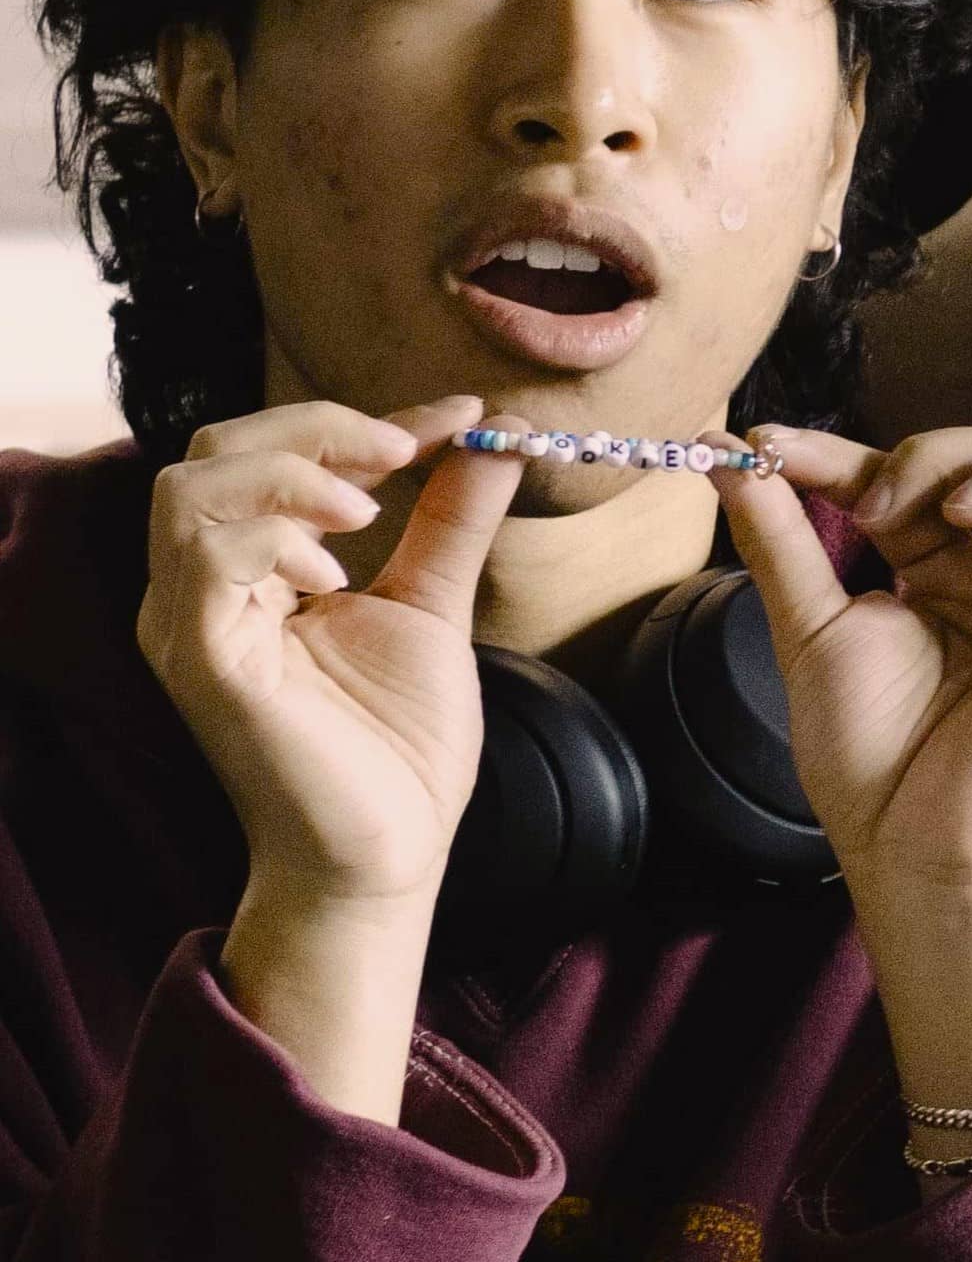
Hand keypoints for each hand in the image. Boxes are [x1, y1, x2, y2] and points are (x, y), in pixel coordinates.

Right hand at [135, 395, 515, 1116]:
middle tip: (403, 451)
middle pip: (211, 453)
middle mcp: (200, 591)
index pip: (271, 455)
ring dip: (288, 473)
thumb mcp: (431, 603)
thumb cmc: (398, 743)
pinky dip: (272, 536)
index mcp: (247, 572)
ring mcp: (192, 625)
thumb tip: (492, 435)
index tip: (460, 414)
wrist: (391, 847)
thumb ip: (450, 518)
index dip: (359, 421)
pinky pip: (202, 560)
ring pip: (189, 491)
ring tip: (368, 510)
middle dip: (313, 428)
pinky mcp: (205, 661)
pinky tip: (335, 572)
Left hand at [724, 426, 971, 1115]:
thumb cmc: (871, 754)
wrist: (916, 838)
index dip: (850, 450)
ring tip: (955, 515)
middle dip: (942, 452)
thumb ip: (783, 539)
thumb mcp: (812, 627)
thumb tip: (725, 456)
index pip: (917, 475)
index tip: (772, 448)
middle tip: (881, 499)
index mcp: (949, 567)